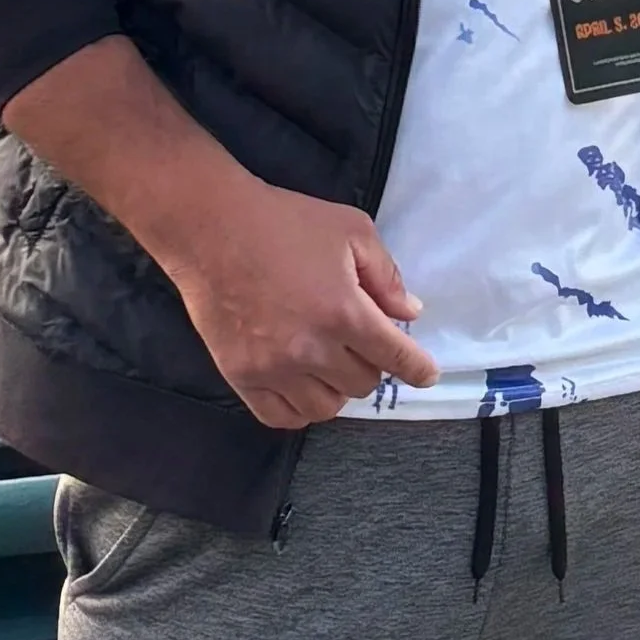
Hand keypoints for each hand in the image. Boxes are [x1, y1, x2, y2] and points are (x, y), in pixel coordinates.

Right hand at [161, 180, 435, 428]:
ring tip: (331, 364)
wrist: (212, 228)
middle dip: (371, 364)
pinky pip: (281, 417)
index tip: (426, 374)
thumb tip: (409, 313)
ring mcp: (273, 368)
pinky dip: (299, 408)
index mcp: (344, 313)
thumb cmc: (285, 222)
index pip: (395, 357)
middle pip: (362, 384)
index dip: (418, 368)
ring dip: (337, 389)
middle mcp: (311, 349)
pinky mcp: (240, 376)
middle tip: (360, 342)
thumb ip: (386, 275)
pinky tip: (303, 386)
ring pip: (325, 408)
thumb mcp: (352, 230)